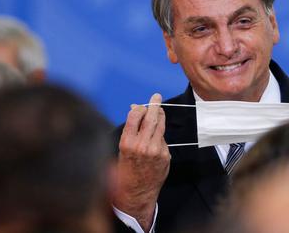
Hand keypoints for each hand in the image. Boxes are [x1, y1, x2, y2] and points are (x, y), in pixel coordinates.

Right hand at [114, 93, 170, 230]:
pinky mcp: (165, 155)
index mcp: (127, 142)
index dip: (140, 108)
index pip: (136, 116)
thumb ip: (131, 129)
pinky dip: (160, 135)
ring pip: (160, 126)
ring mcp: (155, 150)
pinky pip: (163, 139)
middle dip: (154, 105)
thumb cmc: (127, 169)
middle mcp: (142, 145)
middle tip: (156, 96)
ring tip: (159, 111)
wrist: (136, 192)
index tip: (142, 105)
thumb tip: (135, 109)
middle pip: (151, 118)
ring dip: (160, 116)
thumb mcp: (123, 148)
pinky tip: (155, 138)